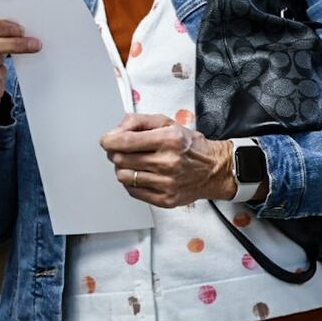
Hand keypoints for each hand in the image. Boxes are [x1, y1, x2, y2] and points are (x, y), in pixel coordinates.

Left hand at [100, 114, 237, 207]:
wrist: (214, 170)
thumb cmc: (190, 146)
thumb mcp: (168, 123)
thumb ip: (139, 121)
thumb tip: (116, 130)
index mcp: (169, 140)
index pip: (125, 142)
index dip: (109, 140)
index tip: (107, 140)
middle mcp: (168, 162)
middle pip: (120, 159)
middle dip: (116, 153)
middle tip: (123, 150)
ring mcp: (166, 183)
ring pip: (123, 176)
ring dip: (123, 168)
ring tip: (134, 163)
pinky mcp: (165, 199)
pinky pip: (132, 191)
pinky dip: (132, 182)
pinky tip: (142, 175)